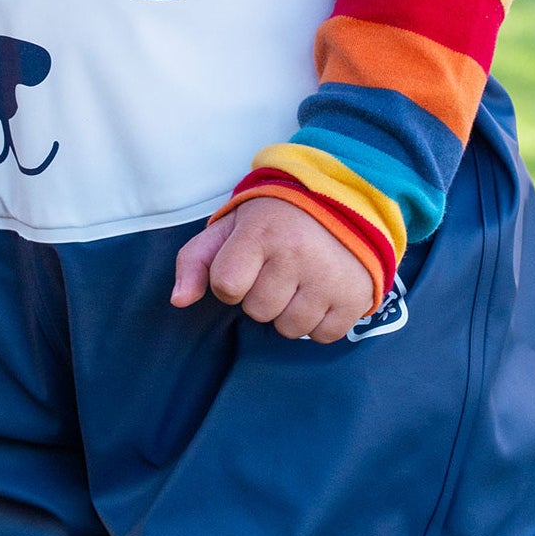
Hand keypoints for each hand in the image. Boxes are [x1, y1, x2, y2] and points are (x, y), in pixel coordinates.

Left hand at [171, 196, 375, 342]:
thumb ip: (195, 259)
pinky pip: (323, 336)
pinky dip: (319, 322)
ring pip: (290, 329)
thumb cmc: (276, 217)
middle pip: (258, 311)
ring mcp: (329, 277)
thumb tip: (179, 300)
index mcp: (262, 232)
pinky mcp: (355, 296)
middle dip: (262, 296)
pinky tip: (320, 293)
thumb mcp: (231, 226)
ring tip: (300, 281)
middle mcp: (297, 254)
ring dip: (289, 312)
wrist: (343, 200)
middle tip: (278, 269)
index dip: (231, 282)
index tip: (246, 264)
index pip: (226, 285)